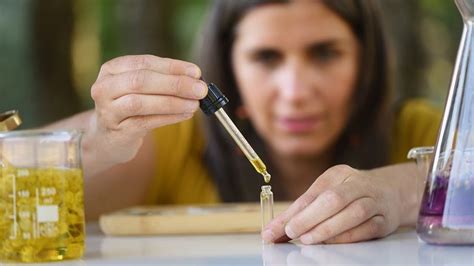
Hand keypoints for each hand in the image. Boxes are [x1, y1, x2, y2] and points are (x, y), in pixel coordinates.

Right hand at [86, 55, 206, 167]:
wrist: (108, 138)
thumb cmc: (130, 108)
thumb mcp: (141, 88)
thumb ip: (164, 79)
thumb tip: (195, 78)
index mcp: (112, 69)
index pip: (145, 63)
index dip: (172, 66)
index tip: (196, 72)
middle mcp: (104, 87)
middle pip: (141, 81)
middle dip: (175, 84)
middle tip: (200, 90)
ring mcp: (108, 110)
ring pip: (140, 103)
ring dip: (173, 102)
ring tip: (195, 104)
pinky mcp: (116, 131)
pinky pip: (145, 122)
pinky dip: (169, 118)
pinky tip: (185, 115)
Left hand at [262, 165, 403, 243]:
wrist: (392, 192)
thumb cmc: (351, 194)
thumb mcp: (327, 193)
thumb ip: (303, 210)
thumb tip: (275, 229)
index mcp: (338, 174)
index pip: (311, 194)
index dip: (291, 213)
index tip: (273, 229)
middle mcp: (357, 184)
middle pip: (333, 199)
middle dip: (308, 218)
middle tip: (291, 232)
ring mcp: (374, 200)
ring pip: (353, 213)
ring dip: (328, 228)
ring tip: (308, 239)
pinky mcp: (385, 219)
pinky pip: (368, 228)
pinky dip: (348, 237)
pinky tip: (332, 242)